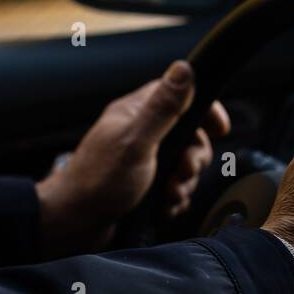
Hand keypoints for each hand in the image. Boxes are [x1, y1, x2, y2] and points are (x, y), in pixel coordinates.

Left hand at [35, 60, 230, 257]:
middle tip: (182, 172)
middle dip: (194, 158)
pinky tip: (164, 207)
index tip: (220, 129)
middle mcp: (140, 134)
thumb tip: (184, 69)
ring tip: (169, 194)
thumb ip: (163, 108)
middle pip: (189, 136)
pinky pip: (174, 188)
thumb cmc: (98, 182)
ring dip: (184, 184)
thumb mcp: (137, 142)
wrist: (74, 224)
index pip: (180, 96)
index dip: (205, 110)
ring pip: (183, 166)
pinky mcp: (144, 186)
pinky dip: (175, 200)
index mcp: (137, 114)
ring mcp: (142, 161)